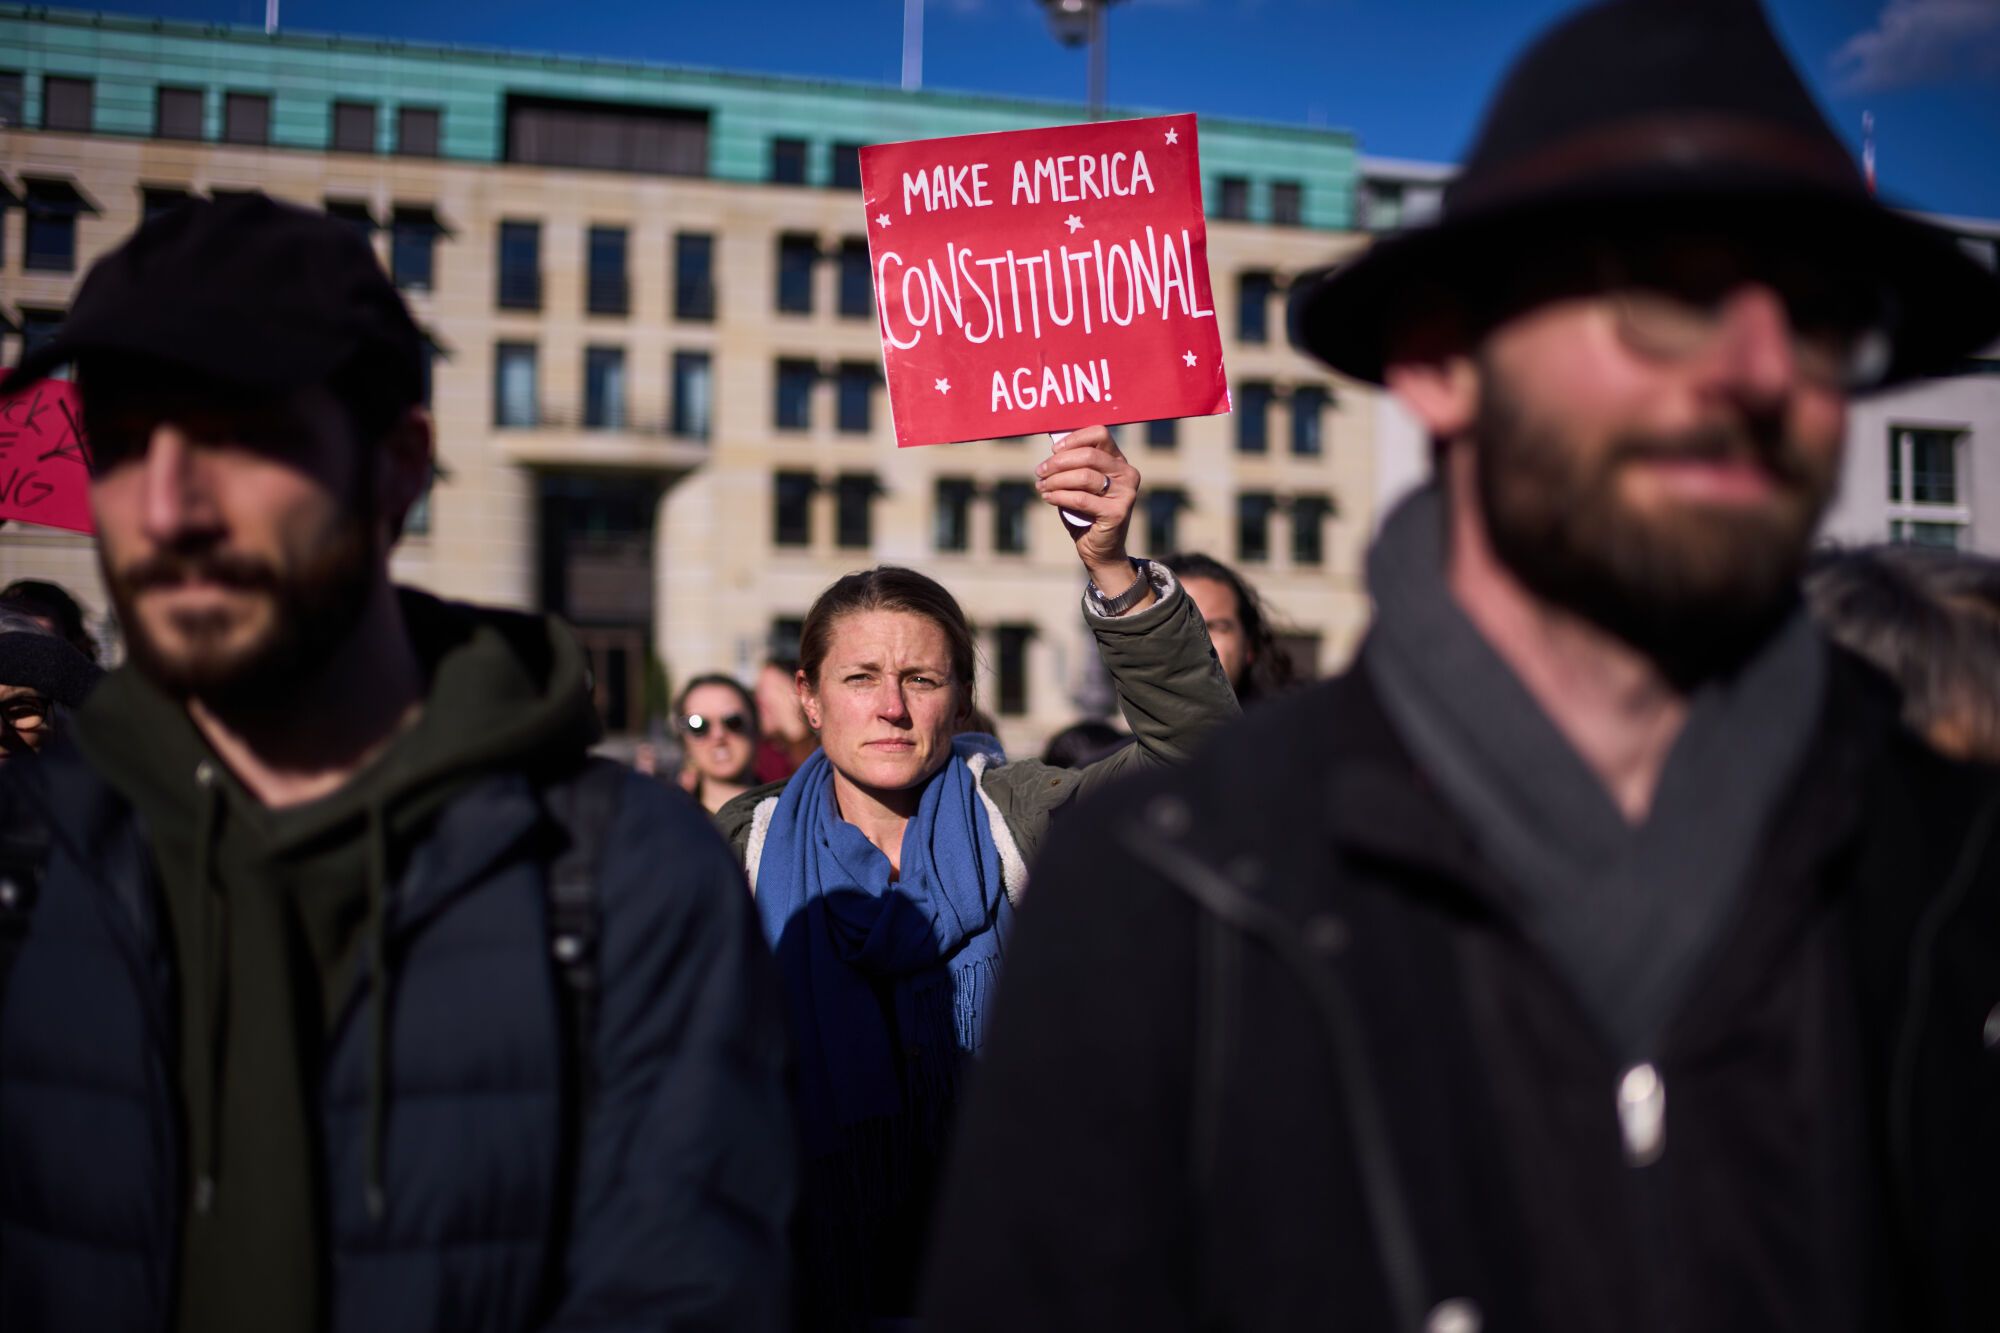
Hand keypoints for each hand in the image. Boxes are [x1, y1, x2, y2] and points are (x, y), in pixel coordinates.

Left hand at [1036, 426, 1145, 599]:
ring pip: (1084, 476)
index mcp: (1119, 461)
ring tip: (1042, 487)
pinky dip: (1060, 497)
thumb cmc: (1086, 513)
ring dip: (1056, 480)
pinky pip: (1081, 499)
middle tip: (1040, 471)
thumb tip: (1053, 448)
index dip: (1074, 438)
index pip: (1100, 434)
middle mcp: (1128, 474)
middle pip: (1089, 455)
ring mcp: (1126, 493)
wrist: (1100, 549)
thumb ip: (1072, 465)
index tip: (1054, 450)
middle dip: (1059, 462)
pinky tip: (1048, 498)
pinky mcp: (1117, 512)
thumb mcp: (1079, 484)